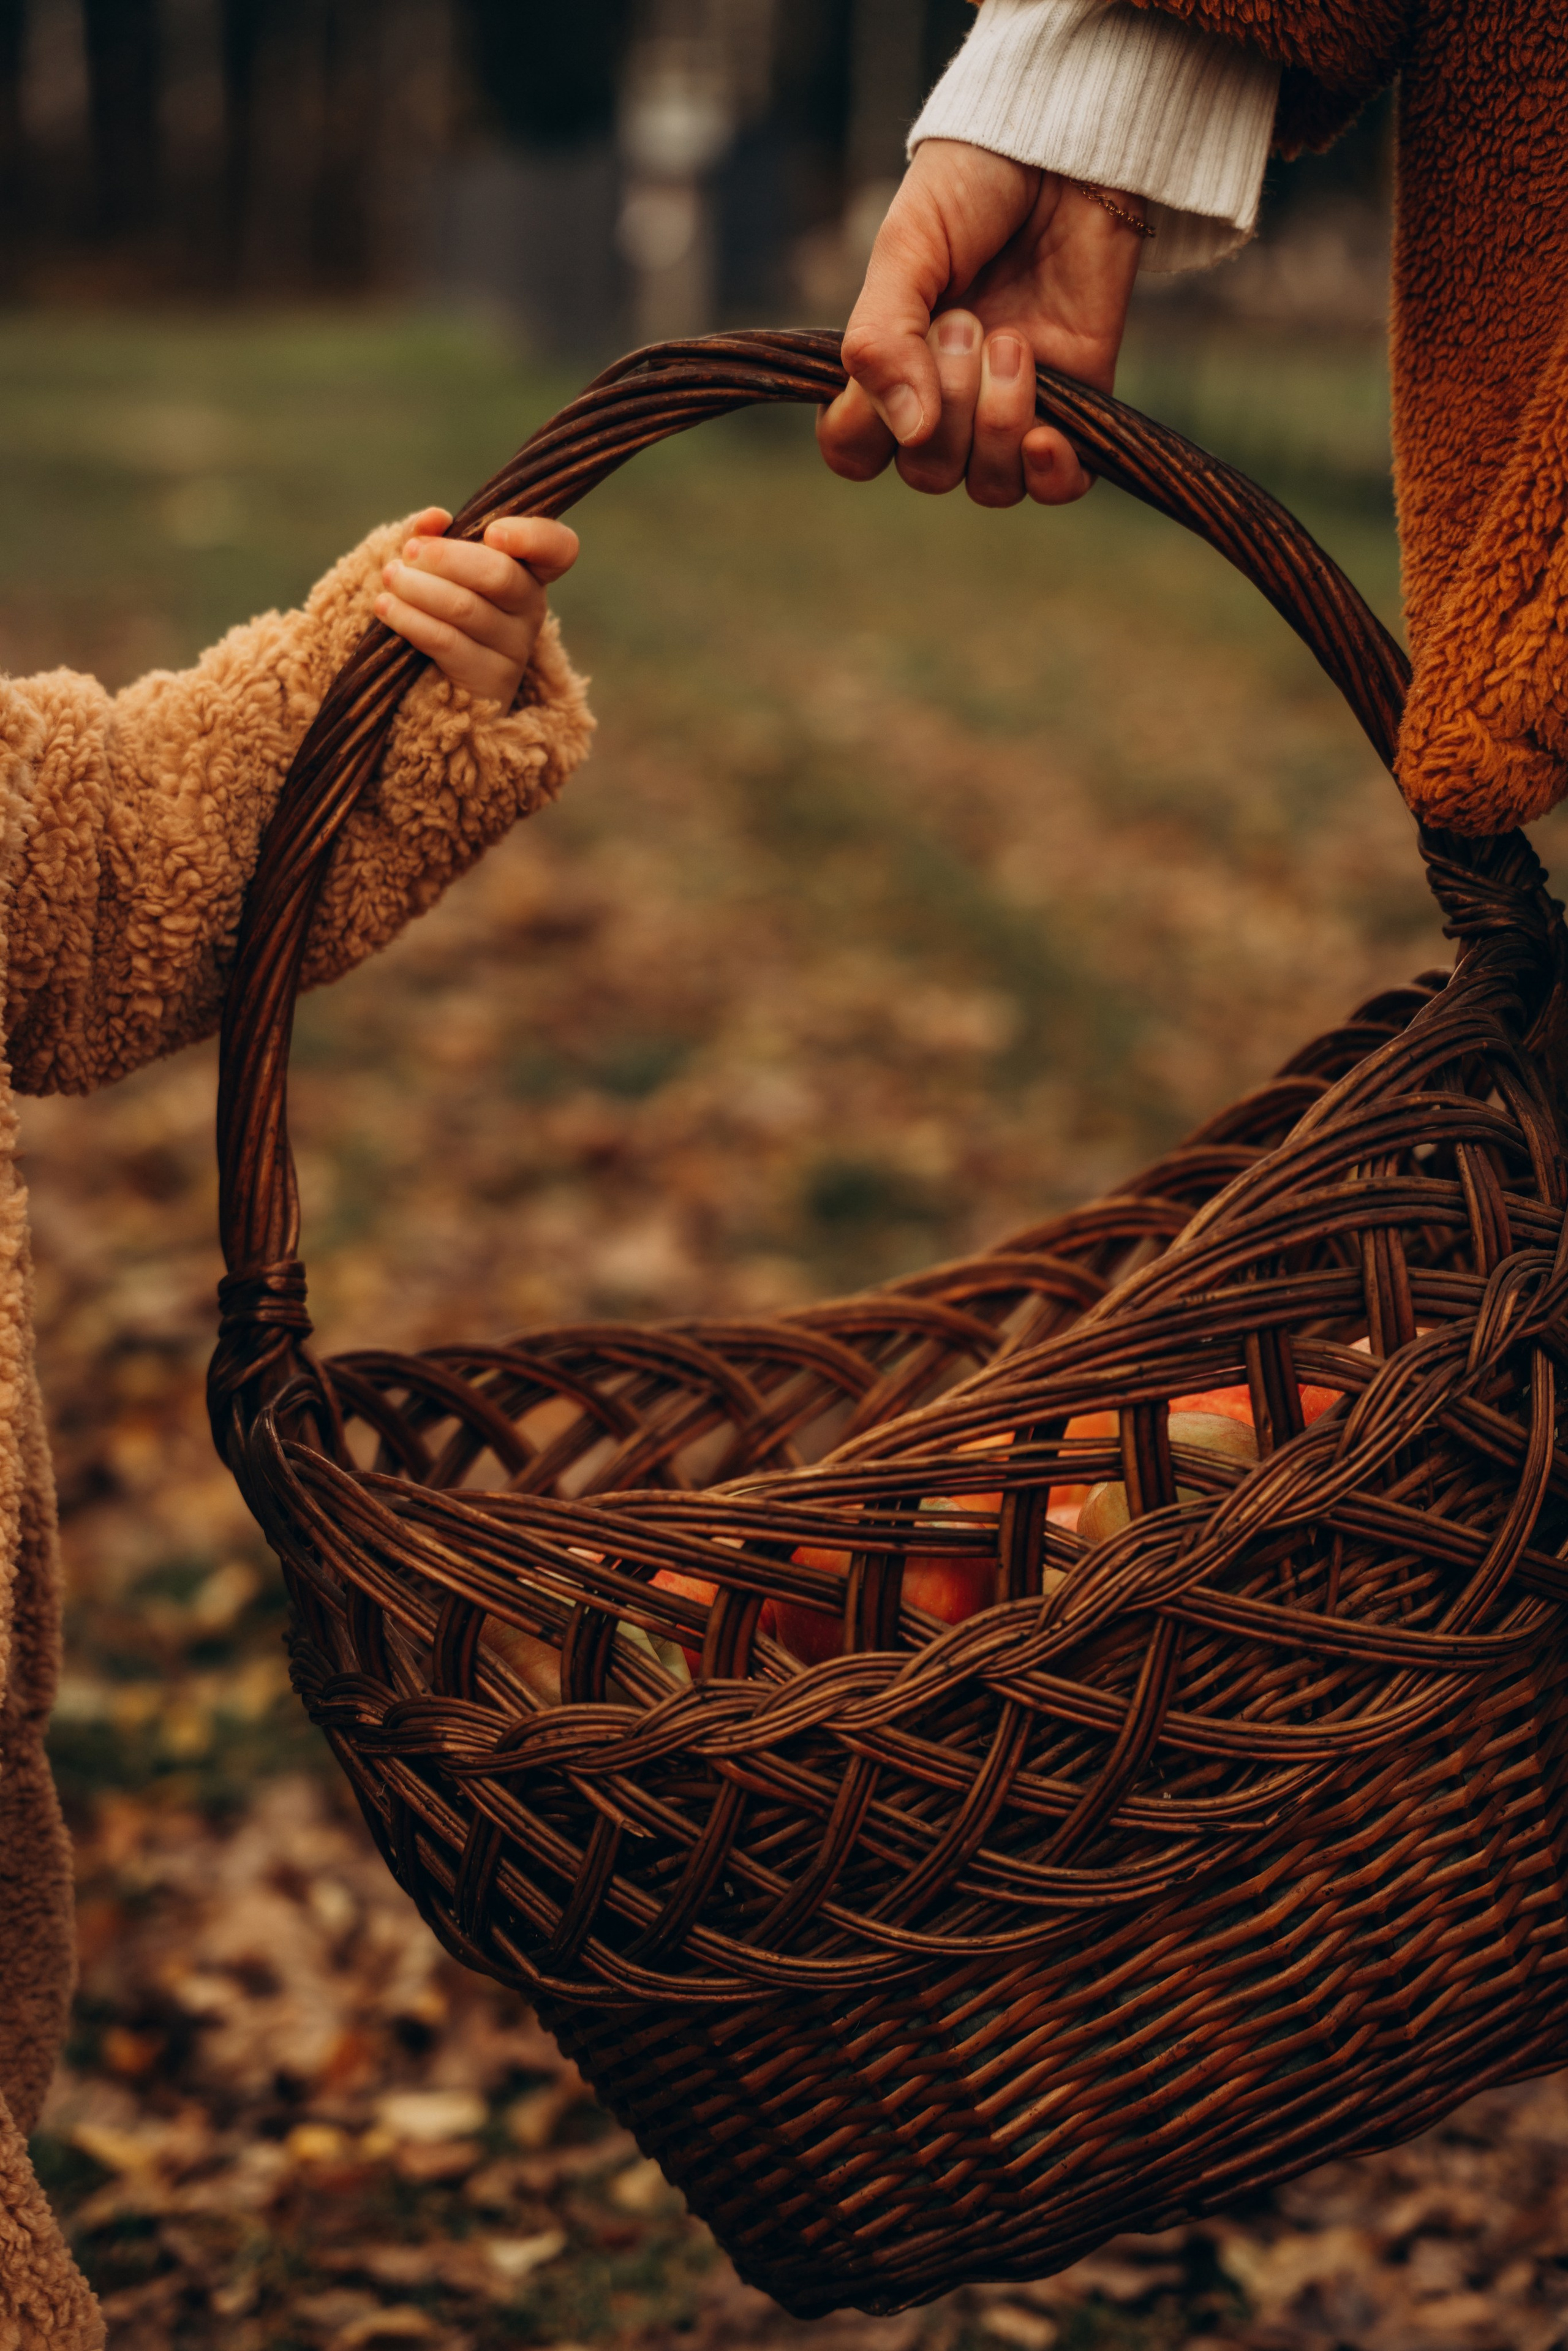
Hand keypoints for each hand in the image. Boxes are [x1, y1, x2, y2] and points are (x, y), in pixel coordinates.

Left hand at [375, 507, 579, 703]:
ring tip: (390, 577)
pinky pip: (446, 642)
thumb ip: (436, 536)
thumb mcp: (442, 566)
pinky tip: (387, 607)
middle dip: (447, 559)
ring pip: (465, 608)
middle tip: (410, 553)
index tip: (492, 533)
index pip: (558, 548)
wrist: (443, 676)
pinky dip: (410, 619)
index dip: (532, 537)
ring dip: (419, 588)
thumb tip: (434, 518)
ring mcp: (515, 647)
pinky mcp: (489, 679)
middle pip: (500, 575)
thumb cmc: (445, 605)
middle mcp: (531, 607)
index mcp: (530, 570)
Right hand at [817, 140, 1145, 507]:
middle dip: (945, 403)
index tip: (894, 357)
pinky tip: (1048, 434)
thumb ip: (883, 339)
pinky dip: (1049, 475)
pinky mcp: (1075, 409)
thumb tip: (908, 431)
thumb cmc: (973, 188)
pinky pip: (1055, 489)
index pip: (852, 449)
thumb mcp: (905, 248)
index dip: (865, 427)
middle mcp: (943, 403)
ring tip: (1013, 342)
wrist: (1065, 152)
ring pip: (986, 485)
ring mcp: (1008, 411)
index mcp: (888, 366)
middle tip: (970, 318)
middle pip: (924, 471)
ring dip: (997, 423)